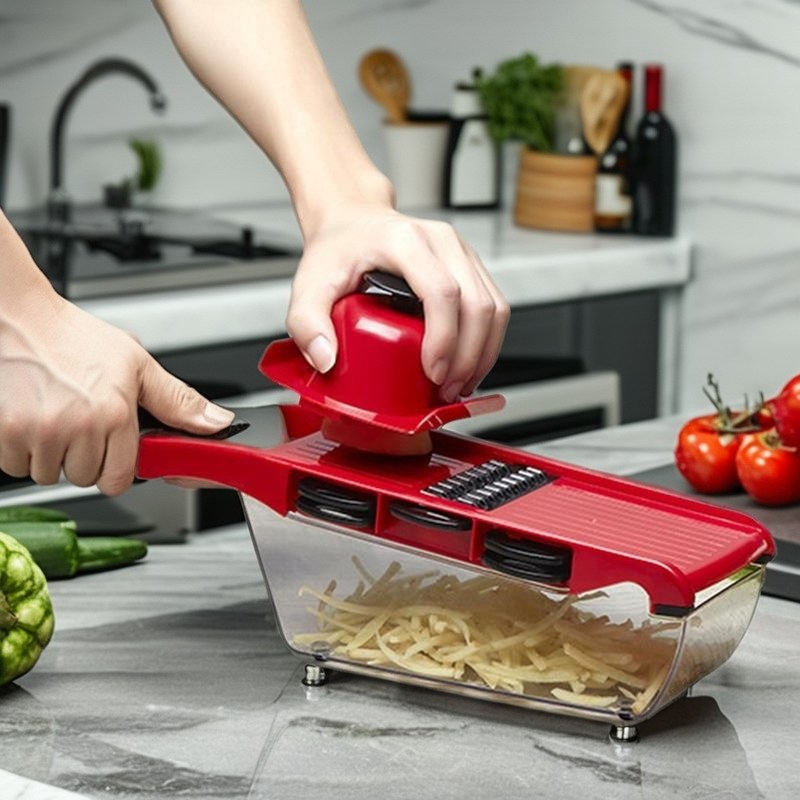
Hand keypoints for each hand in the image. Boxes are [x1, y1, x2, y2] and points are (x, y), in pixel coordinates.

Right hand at [0, 294, 234, 495]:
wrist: (16, 318)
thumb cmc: (72, 338)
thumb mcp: (138, 366)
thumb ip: (178, 401)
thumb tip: (216, 423)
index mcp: (115, 414)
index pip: (120, 479)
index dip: (118, 467)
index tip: (112, 448)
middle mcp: (78, 427)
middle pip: (85, 479)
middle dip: (84, 458)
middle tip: (81, 423)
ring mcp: (40, 432)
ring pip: (49, 475)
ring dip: (51, 456)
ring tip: (55, 416)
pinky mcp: (6, 433)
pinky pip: (15, 467)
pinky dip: (20, 451)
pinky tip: (31, 419)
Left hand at [286, 203, 509, 402]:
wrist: (353, 221)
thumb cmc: (338, 248)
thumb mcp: (309, 283)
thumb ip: (306, 323)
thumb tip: (326, 360)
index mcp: (405, 241)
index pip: (441, 291)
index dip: (444, 338)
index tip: (433, 372)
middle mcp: (441, 242)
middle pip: (477, 304)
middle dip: (467, 357)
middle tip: (445, 390)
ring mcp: (461, 252)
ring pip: (494, 308)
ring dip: (482, 354)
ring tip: (459, 385)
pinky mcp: (471, 266)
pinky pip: (495, 307)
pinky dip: (487, 343)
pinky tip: (468, 366)